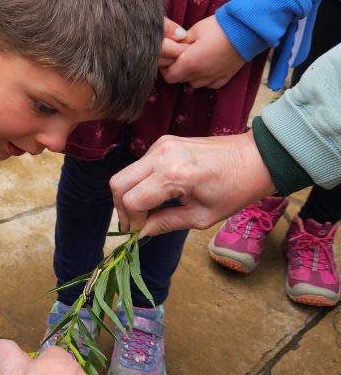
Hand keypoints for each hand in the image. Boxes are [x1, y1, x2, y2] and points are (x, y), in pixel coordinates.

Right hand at [110, 130, 274, 235]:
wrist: (256, 157)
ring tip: (149, 211)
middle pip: (118, 183)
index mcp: (173, 175)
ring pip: (126, 173)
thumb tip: (142, 232)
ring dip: (131, 194)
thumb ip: (167, 223)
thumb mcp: (203, 216)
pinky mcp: (164, 142)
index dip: (133, 220)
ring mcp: (161, 144)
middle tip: (137, 223)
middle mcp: (162, 155)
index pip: (132, 200)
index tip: (143, 231)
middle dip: (123, 207)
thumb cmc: (235, 189)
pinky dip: (141, 182)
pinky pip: (140, 165)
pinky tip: (157, 194)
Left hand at [162, 14, 246, 89]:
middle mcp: (200, 75)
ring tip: (195, 60)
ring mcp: (214, 78)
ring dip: (191, 75)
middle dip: (178, 69)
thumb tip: (173, 48)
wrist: (246, 29)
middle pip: (181, 80)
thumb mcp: (194, 30)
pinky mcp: (226, 77)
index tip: (168, 59)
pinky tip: (208, 66)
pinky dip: (206, 78)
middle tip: (181, 56)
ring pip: (194, 83)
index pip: (169, 76)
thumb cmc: (218, 27)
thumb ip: (180, 43)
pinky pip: (210, 84)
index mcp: (189, 63)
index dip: (165, 69)